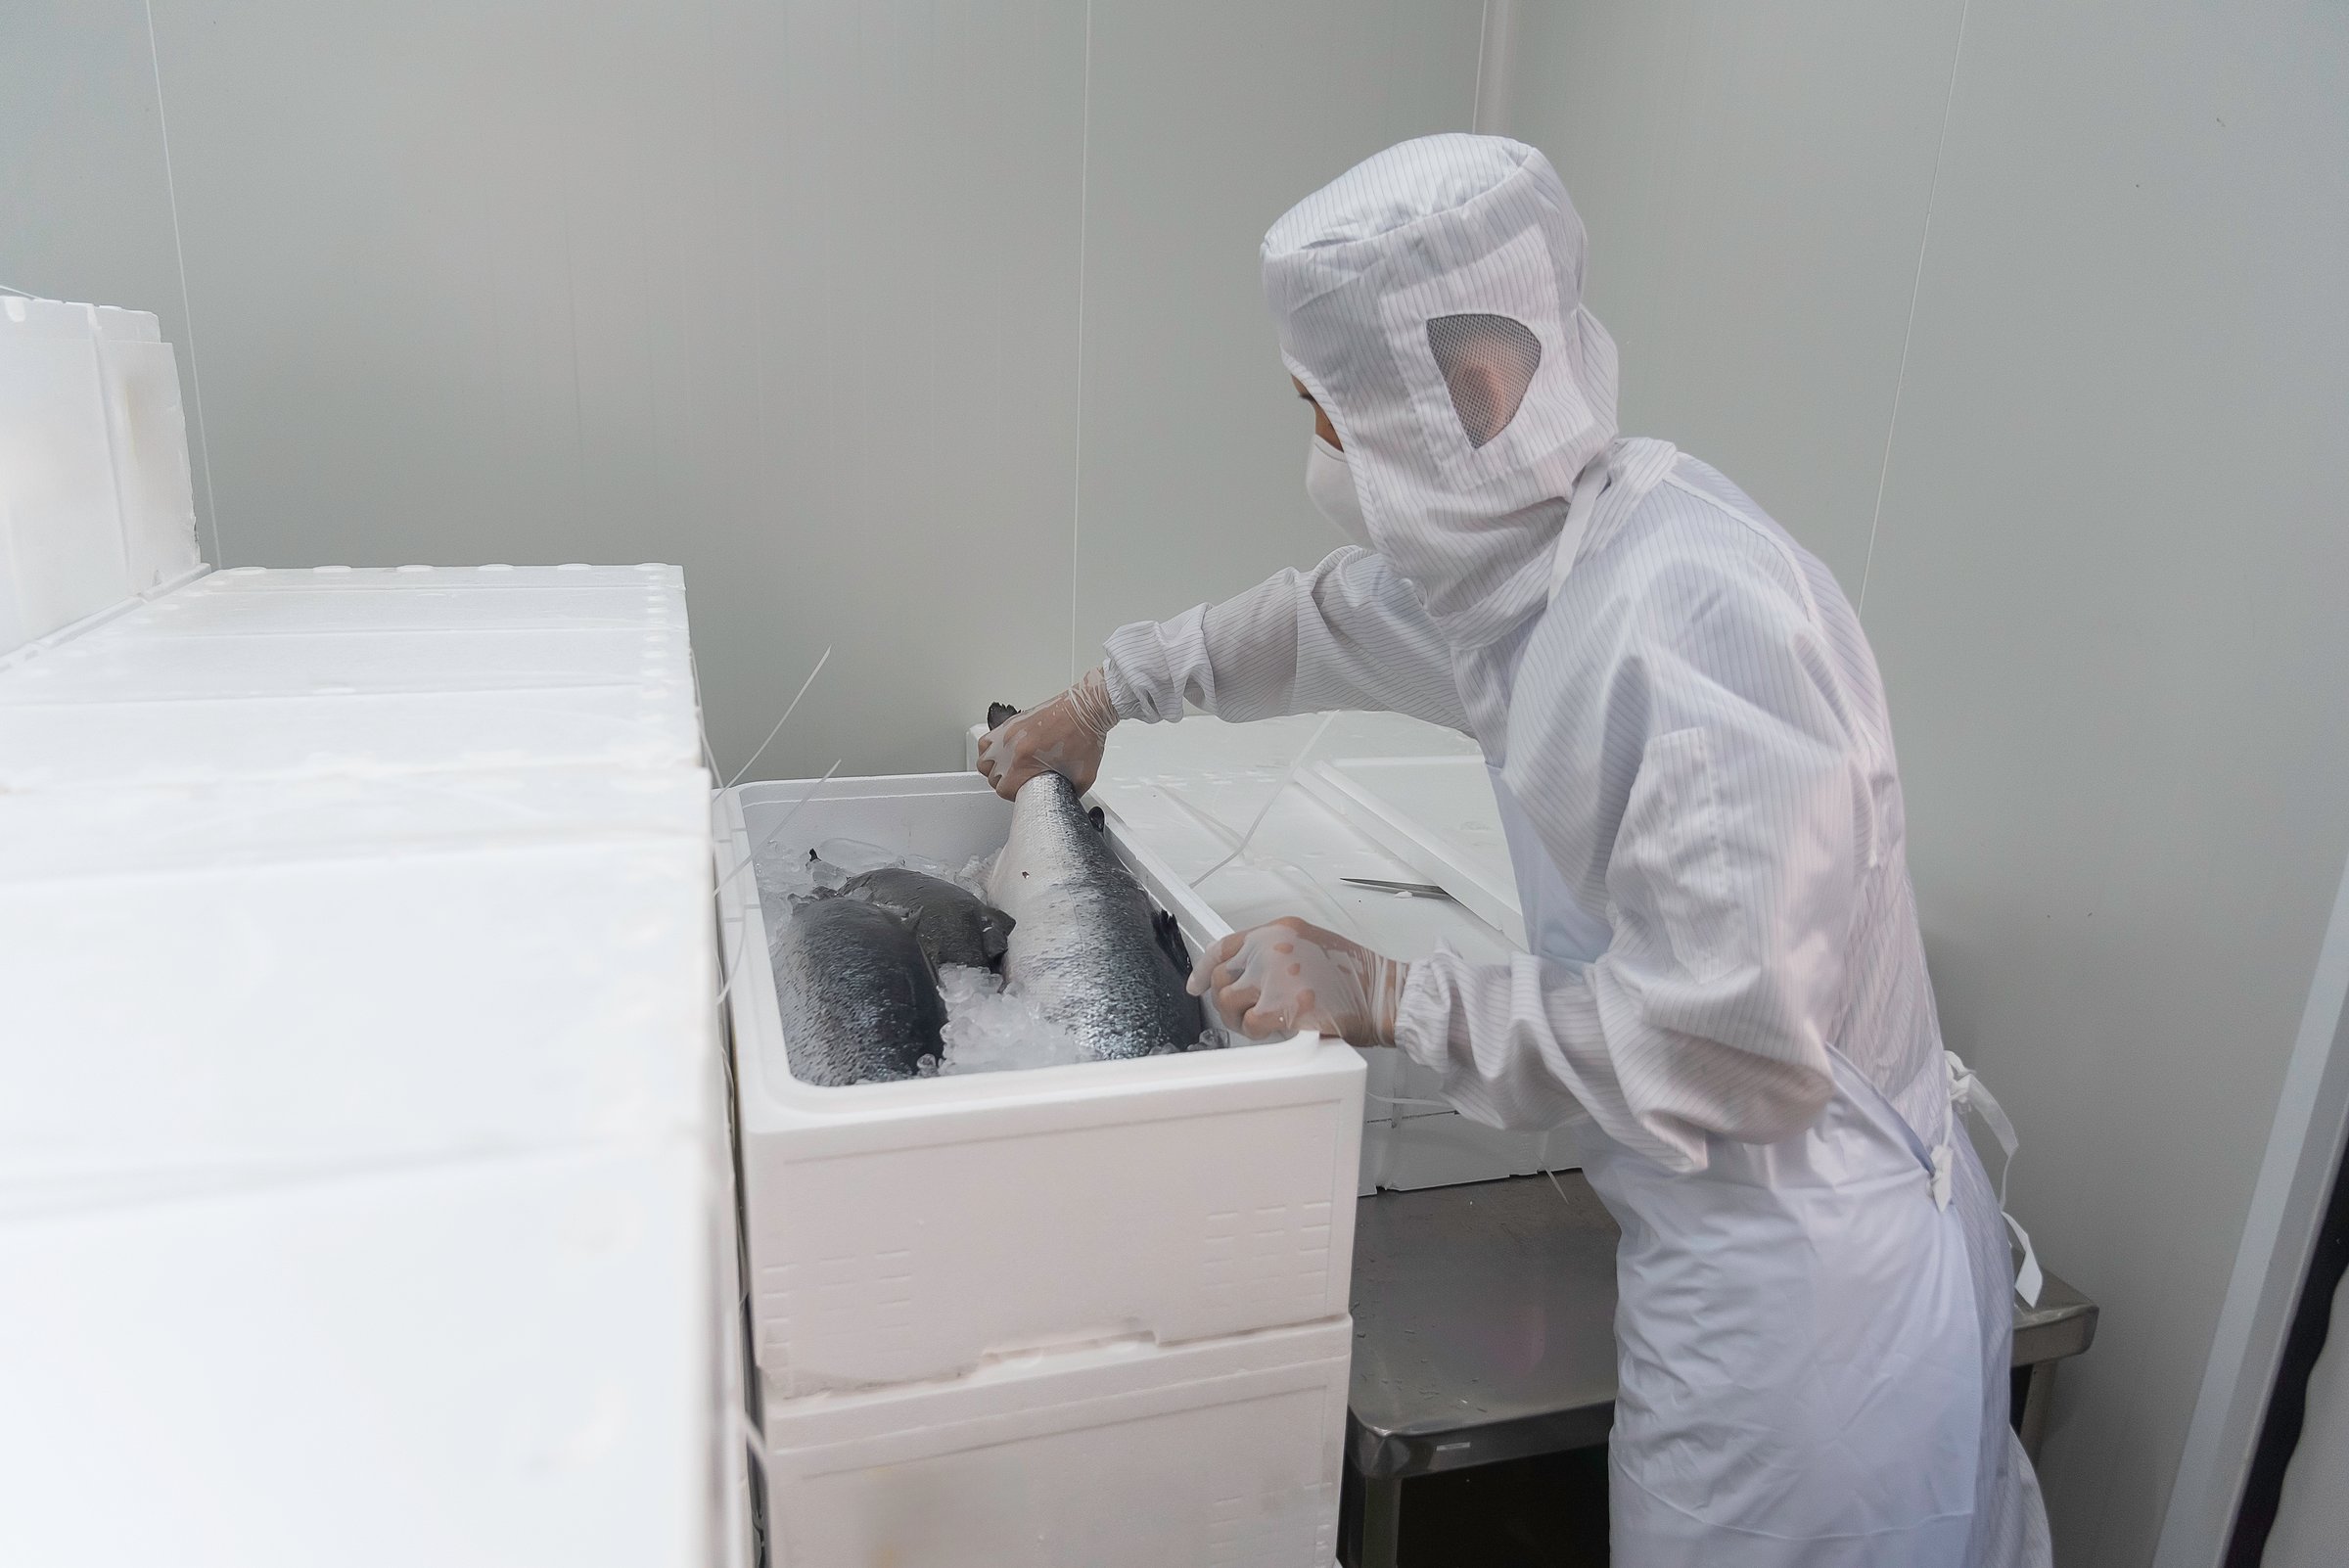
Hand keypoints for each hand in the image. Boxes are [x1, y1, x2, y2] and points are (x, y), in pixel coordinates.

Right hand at [977, 666, 1119, 799]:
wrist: (1086, 708)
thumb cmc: (1084, 735)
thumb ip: (1071, 792)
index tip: (1023, 793)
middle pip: (992, 776)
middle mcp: (1012, 746)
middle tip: (1018, 782)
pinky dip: (989, 749)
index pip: (1004, 789)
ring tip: (1004, 770)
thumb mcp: (1084, 776)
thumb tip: (1064, 798)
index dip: (1013, 795)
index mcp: (1025, 761)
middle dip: (1004, 783)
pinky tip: (1001, 753)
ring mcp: (1009, 733)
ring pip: (984, 758)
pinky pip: (987, 739)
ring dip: (991, 767)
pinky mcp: (1012, 722)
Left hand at [1189, 917, 1408, 1046]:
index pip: (1225, 946)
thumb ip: (1278, 953)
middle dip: (1227, 1000)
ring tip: (1264, 1024)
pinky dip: (1258, 1033)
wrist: (1383, 996)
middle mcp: (1272, 948)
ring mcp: (1275, 976)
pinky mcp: (1281, 1007)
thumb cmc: (1357, 978)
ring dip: (1240, 1018)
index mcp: (1280, 930)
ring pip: (1228, 1001)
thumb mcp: (1312, 946)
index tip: (1197, 984)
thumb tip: (1247, 973)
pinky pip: (1248, 1024)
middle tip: (1245, 1014)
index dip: (1205, 968)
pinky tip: (1276, 1031)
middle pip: (1222, 976)